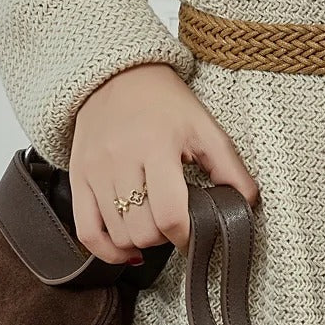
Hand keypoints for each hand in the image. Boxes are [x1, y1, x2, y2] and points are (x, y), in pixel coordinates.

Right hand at [68, 61, 260, 263]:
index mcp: (156, 146)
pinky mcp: (78, 177)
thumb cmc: (164, 102)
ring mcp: (95, 170)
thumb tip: (246, 203)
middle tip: (172, 224)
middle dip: (163, 237)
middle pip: (143, 230)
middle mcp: (120, 159)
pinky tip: (124, 248)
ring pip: (118, 234)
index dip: (186, 236)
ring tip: (152, 228)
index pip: (170, 214)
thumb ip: (230, 168)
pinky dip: (106, 250)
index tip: (193, 235)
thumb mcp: (204, 128)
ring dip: (140, 242)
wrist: (116, 75)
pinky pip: (86, 231)